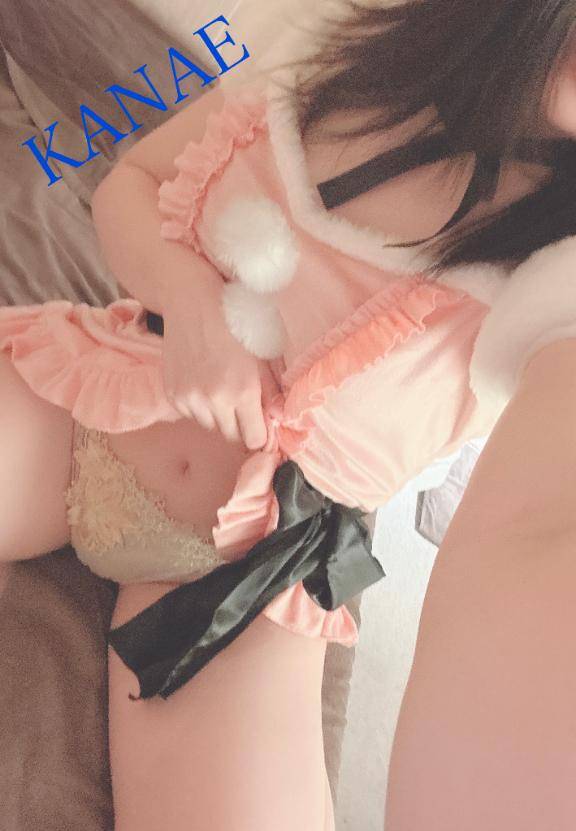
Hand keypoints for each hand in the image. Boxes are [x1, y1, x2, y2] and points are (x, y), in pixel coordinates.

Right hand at [160, 280, 279, 449]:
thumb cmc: (234, 325)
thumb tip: (278, 420)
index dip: (260, 434)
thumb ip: (271, 393)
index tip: (261, 426)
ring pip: (210, 427)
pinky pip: (191, 415)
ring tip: (221, 389)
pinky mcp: (172, 395)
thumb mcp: (262, 357)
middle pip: (232, 436)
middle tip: (243, 405)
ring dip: (219, 417)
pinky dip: (199, 407)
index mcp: (242, 391)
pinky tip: (203, 383)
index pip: (255, 439)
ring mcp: (190, 399)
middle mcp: (214, 400)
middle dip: (240, 426)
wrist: (192, 302)